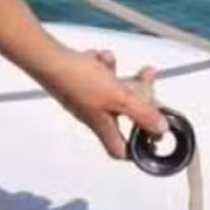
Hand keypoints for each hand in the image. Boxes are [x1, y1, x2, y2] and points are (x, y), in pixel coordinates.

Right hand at [35, 47, 169, 158]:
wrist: (49, 58)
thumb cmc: (78, 80)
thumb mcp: (119, 98)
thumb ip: (142, 114)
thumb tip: (160, 129)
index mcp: (102, 126)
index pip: (120, 151)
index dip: (137, 150)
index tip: (153, 140)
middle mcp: (94, 115)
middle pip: (124, 116)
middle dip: (140, 99)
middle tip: (149, 85)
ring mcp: (86, 98)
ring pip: (114, 91)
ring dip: (124, 78)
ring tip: (127, 68)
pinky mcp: (80, 81)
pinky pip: (100, 76)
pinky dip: (104, 66)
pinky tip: (101, 59)